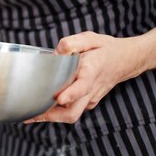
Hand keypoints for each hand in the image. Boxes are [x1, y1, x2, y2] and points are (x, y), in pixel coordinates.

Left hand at [24, 31, 145, 123]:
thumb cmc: (105, 48)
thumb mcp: (90, 39)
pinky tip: (41, 107)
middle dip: (51, 116)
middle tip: (31, 114)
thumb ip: (72, 43)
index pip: (82, 86)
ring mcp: (90, 98)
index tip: (59, 98)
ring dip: (50, 116)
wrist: (126, 60)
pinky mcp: (88, 101)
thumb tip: (56, 52)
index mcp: (92, 71)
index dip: (71, 94)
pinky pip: (72, 110)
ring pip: (71, 114)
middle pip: (73, 111)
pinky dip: (57, 112)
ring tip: (29, 115)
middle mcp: (91, 89)